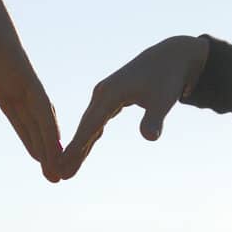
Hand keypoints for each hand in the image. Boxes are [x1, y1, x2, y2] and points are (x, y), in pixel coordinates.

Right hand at [0, 0, 61, 182]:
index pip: (16, 113)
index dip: (26, 135)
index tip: (35, 155)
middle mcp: (12, 77)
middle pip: (33, 121)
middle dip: (44, 148)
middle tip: (55, 173)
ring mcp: (20, 73)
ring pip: (41, 118)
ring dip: (50, 147)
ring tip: (59, 173)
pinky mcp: (22, 69)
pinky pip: (40, 105)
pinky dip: (48, 128)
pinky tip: (57, 149)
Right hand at [58, 34, 209, 178]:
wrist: (169, 58)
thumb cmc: (167, 80)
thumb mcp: (163, 100)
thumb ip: (154, 119)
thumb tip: (150, 138)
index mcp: (110, 94)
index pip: (90, 125)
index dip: (77, 146)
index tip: (64, 163)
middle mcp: (102, 94)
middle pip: (84, 127)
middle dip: (72, 151)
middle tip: (61, 174)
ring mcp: (104, 95)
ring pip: (88, 125)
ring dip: (78, 146)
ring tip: (68, 168)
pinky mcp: (109, 98)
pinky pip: (95, 121)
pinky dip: (88, 137)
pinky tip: (82, 151)